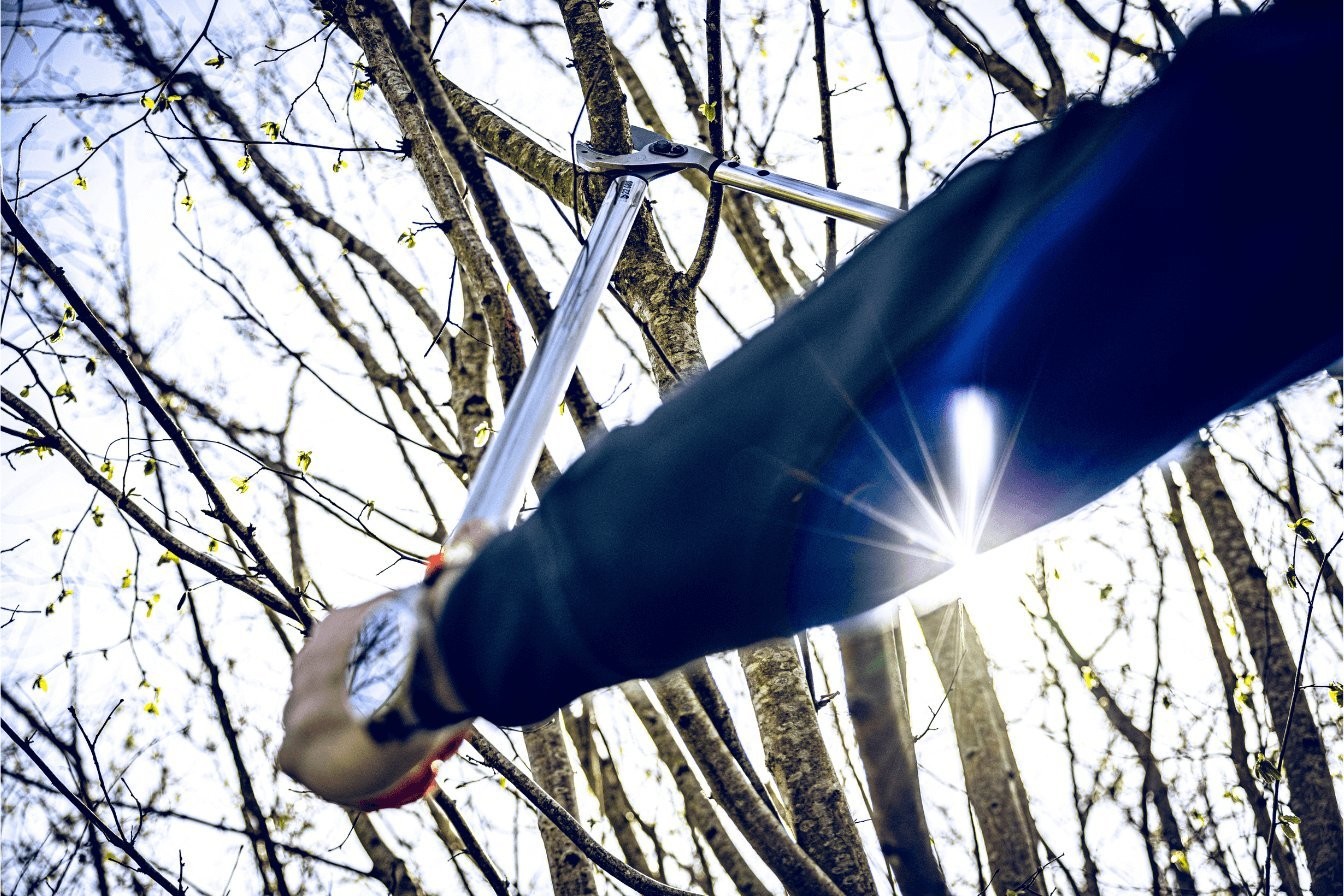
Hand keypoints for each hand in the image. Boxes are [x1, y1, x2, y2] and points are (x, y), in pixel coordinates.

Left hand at [277, 524, 492, 809]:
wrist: (433, 660)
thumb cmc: (452, 621)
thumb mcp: (454, 580)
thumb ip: (460, 559)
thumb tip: (484, 527)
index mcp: (335, 627)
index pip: (339, 660)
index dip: (365, 682)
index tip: (394, 695)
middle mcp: (306, 661)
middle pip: (320, 698)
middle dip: (350, 714)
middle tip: (391, 728)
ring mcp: (297, 703)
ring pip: (311, 734)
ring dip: (342, 744)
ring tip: (382, 753)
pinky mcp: (297, 745)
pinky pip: (303, 767)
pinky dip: (332, 774)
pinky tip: (362, 775)